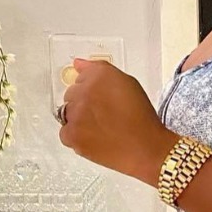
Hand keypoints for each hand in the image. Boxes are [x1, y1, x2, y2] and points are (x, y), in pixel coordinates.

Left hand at [58, 57, 178, 183]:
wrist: (145, 148)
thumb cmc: (141, 118)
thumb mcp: (127, 83)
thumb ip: (99, 69)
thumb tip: (78, 64)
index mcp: (99, 74)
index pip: (81, 77)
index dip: (92, 90)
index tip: (102, 100)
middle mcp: (84, 91)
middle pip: (71, 95)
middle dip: (83, 104)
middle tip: (103, 116)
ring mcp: (76, 114)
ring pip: (66, 114)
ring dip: (78, 120)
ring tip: (99, 128)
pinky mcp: (73, 135)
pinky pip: (65, 134)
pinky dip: (75, 137)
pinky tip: (93, 139)